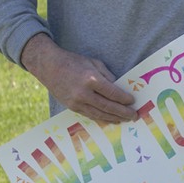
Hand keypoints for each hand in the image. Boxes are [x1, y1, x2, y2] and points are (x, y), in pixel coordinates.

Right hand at [19, 34, 135, 122]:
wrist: (49, 66)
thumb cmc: (74, 62)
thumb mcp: (94, 63)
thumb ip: (108, 76)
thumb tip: (119, 89)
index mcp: (91, 79)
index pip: (112, 93)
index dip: (124, 99)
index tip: (133, 101)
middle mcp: (84, 93)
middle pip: (108, 106)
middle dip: (123, 112)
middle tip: (134, 116)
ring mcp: (76, 102)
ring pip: (99, 114)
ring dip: (114, 118)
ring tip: (125, 120)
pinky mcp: (72, 107)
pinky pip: (90, 115)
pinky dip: (101, 118)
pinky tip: (110, 119)